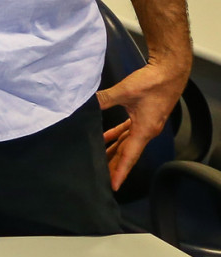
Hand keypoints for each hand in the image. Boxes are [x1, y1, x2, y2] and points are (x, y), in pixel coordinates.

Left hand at [98, 61, 188, 189]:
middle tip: (100, 177)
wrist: (170, 71)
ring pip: (127, 143)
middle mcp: (147, 131)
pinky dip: (117, 136)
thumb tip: (86, 104)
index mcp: (144, 130)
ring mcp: (146, 124)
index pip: (129, 156)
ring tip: (100, 161)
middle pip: (127, 153)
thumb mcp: (124, 92)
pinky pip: (128, 131)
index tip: (113, 185)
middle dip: (114, 165)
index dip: (120, 171)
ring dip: (114, 151)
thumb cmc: (153, 82)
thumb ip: (103, 100)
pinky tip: (105, 138)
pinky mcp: (143, 116)